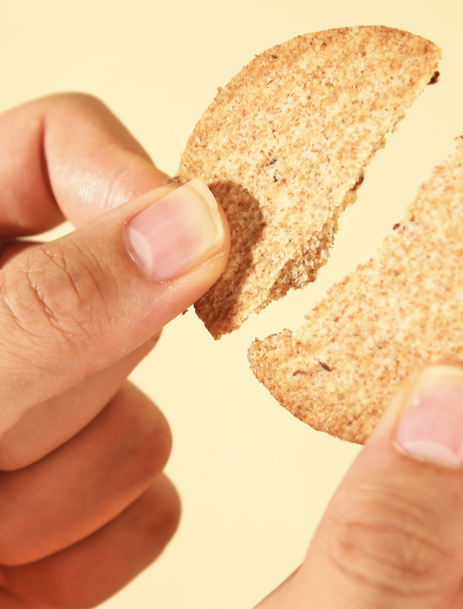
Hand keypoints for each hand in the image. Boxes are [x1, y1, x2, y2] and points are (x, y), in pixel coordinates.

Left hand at [0, 93, 229, 606]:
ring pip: (146, 421)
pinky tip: (8, 563)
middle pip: (123, 301)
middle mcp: (11, 319)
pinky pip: (153, 503)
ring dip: (61, 491)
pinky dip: (86, 550)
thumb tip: (199, 222)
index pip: (59, 144)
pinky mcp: (86, 499)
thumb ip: (59, 305)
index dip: (130, 183)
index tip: (180, 253)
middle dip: (71, 381)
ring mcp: (55, 410)